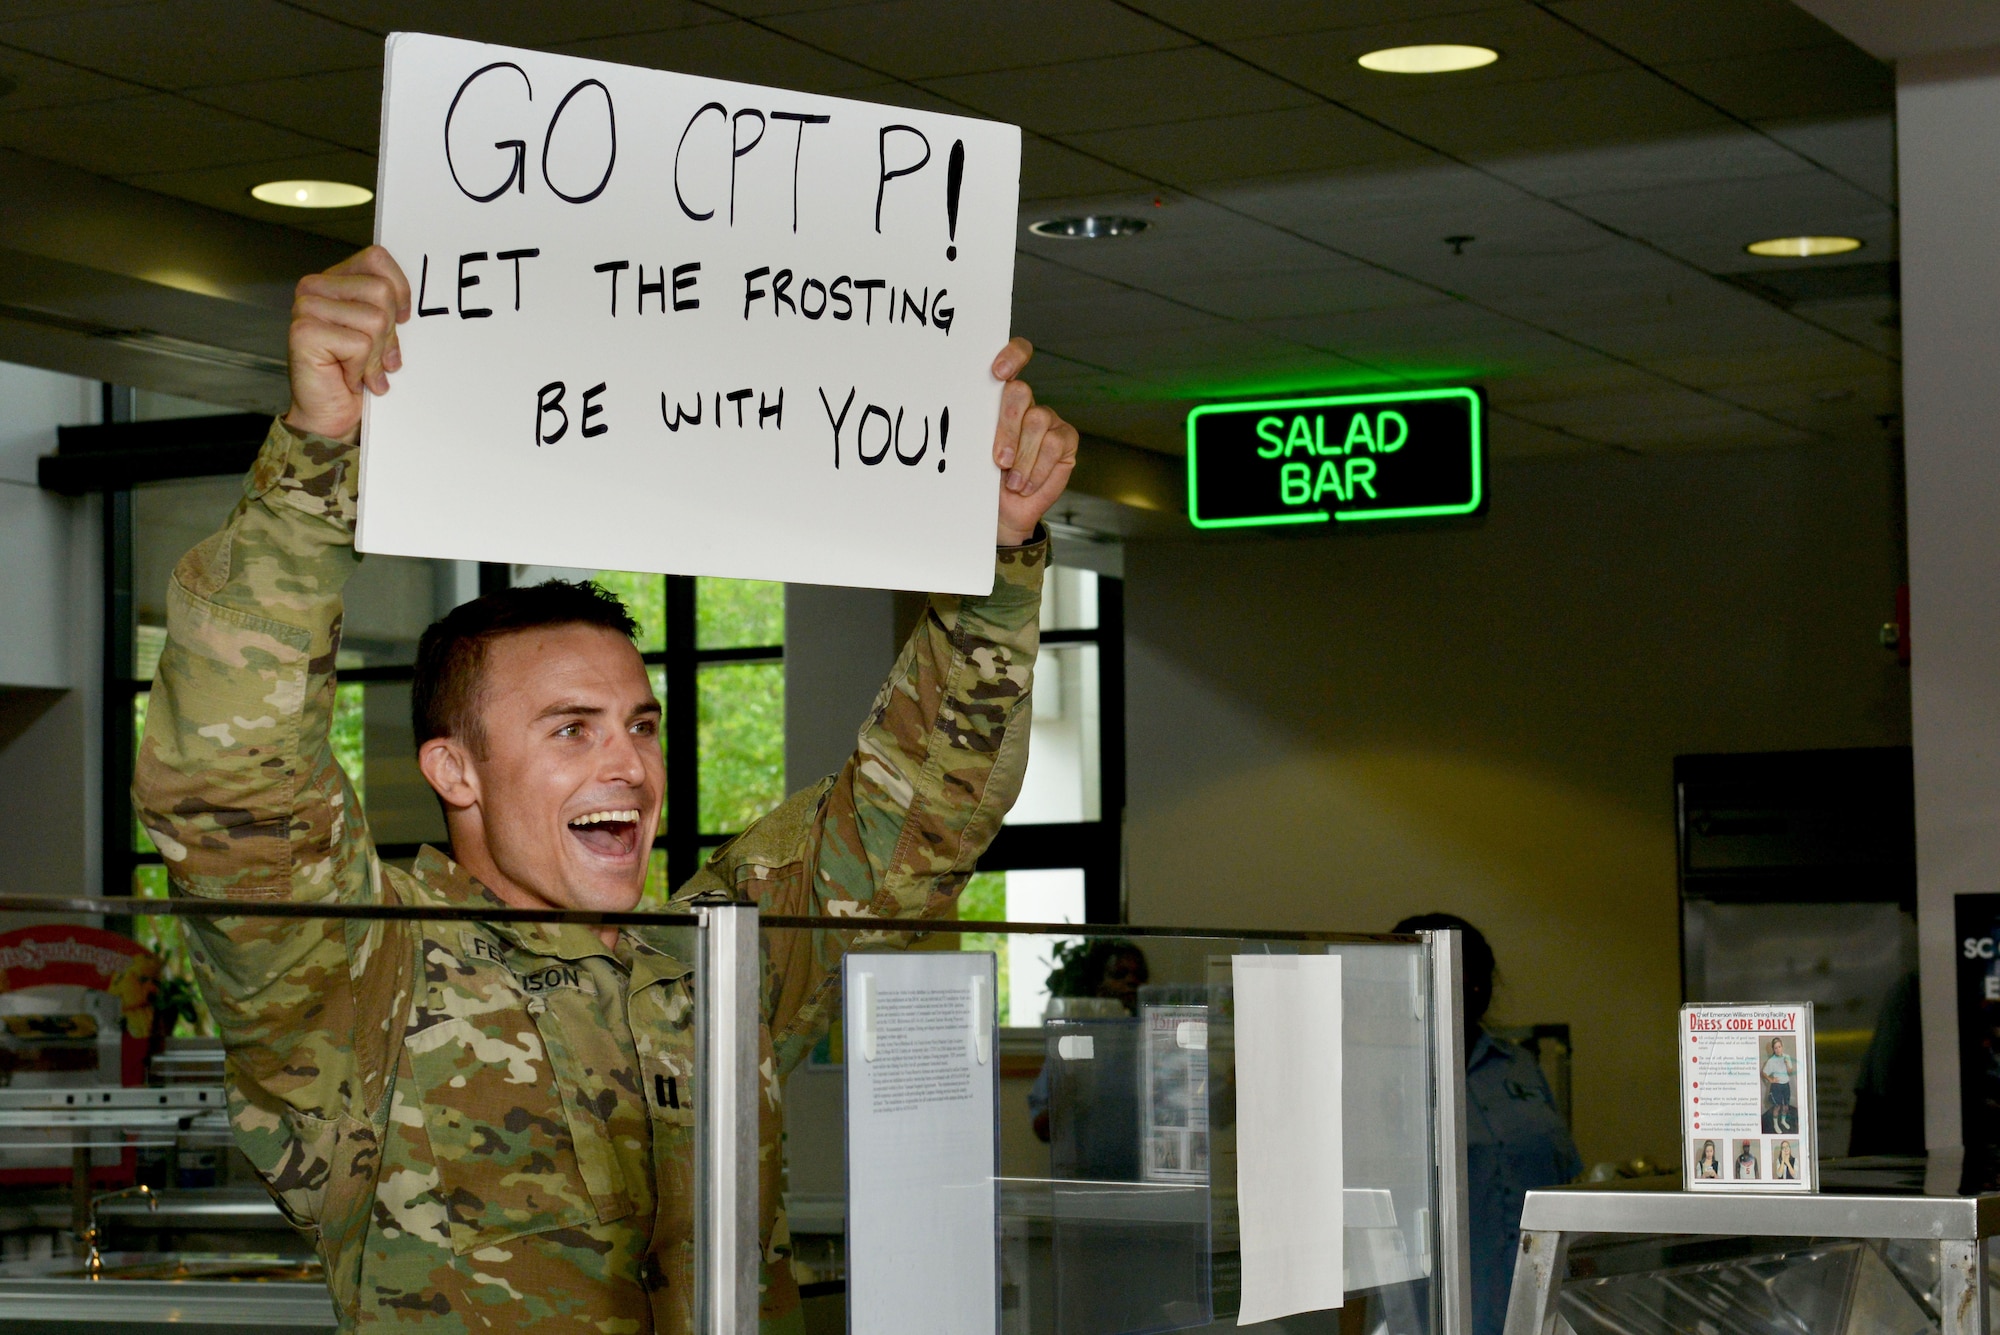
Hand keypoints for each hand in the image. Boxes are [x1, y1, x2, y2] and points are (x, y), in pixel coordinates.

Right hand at [283, 246, 410, 443]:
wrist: (330, 415)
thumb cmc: (356, 374)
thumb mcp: (380, 334)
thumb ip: (388, 309)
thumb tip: (409, 305)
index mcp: (334, 280)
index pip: (377, 259)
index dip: (400, 290)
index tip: (401, 319)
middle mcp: (315, 287)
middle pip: (382, 291)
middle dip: (389, 333)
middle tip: (377, 357)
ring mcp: (306, 307)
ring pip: (374, 319)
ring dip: (376, 355)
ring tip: (363, 370)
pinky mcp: (305, 332)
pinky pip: (360, 344)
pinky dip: (362, 369)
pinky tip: (350, 378)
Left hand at [990, 337, 1078, 546]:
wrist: (1003, 510)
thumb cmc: (984, 478)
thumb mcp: (975, 452)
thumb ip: (979, 429)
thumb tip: (964, 417)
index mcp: (999, 396)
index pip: (1014, 356)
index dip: (1012, 356)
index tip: (997, 373)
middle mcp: (1026, 403)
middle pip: (1020, 393)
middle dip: (1007, 427)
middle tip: (999, 460)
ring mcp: (1048, 419)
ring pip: (1036, 421)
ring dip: (1022, 457)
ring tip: (1012, 482)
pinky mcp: (1066, 438)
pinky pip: (1053, 445)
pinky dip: (1037, 469)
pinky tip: (1026, 484)